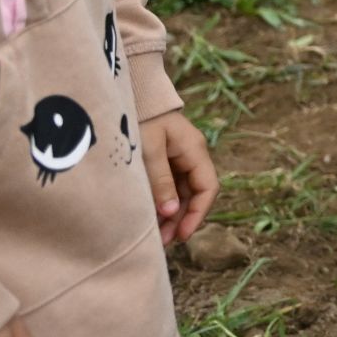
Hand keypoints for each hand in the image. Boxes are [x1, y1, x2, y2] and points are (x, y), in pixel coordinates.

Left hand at [141, 112, 217, 246]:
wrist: (129, 94)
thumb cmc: (139, 119)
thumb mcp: (148, 151)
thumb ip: (160, 181)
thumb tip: (169, 213)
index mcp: (194, 150)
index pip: (208, 187)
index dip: (198, 213)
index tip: (183, 235)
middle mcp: (191, 155)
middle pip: (195, 194)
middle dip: (182, 219)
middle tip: (163, 242)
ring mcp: (178, 158)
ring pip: (182, 193)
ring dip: (172, 215)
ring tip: (156, 236)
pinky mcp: (164, 161)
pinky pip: (170, 187)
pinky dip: (163, 203)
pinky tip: (151, 218)